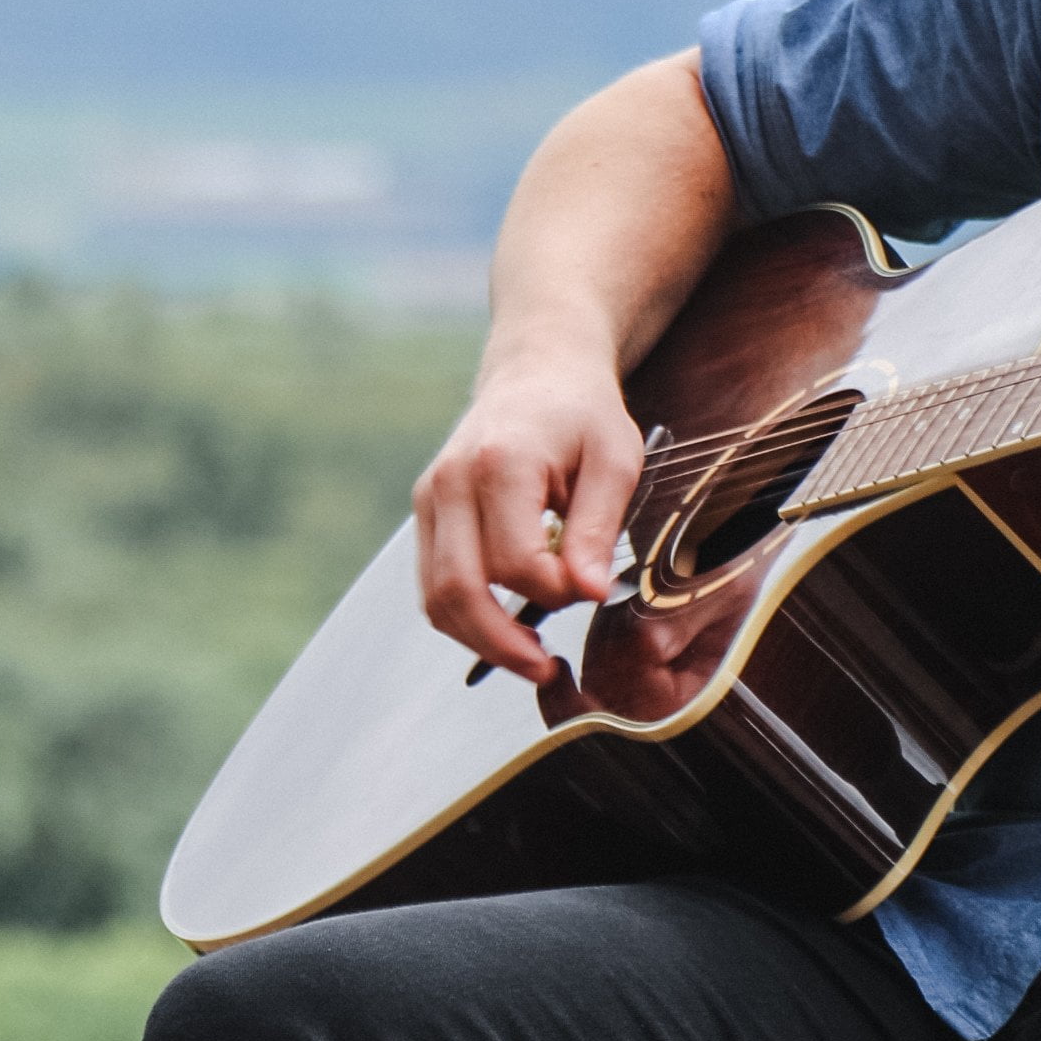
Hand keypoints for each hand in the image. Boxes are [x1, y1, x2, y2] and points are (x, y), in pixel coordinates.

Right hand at [411, 337, 638, 680]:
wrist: (537, 371)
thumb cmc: (583, 415)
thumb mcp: (614, 460)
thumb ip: (596, 528)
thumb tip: (587, 594)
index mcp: (499, 463)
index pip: (516, 563)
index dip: (557, 592)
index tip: (592, 588)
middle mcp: (450, 482)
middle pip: (458, 591)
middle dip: (502, 644)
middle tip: (547, 669)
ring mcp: (429, 498)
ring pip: (435, 598)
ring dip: (480, 640)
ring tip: (531, 658)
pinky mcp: (426, 513)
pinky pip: (433, 585)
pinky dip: (465, 618)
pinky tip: (507, 628)